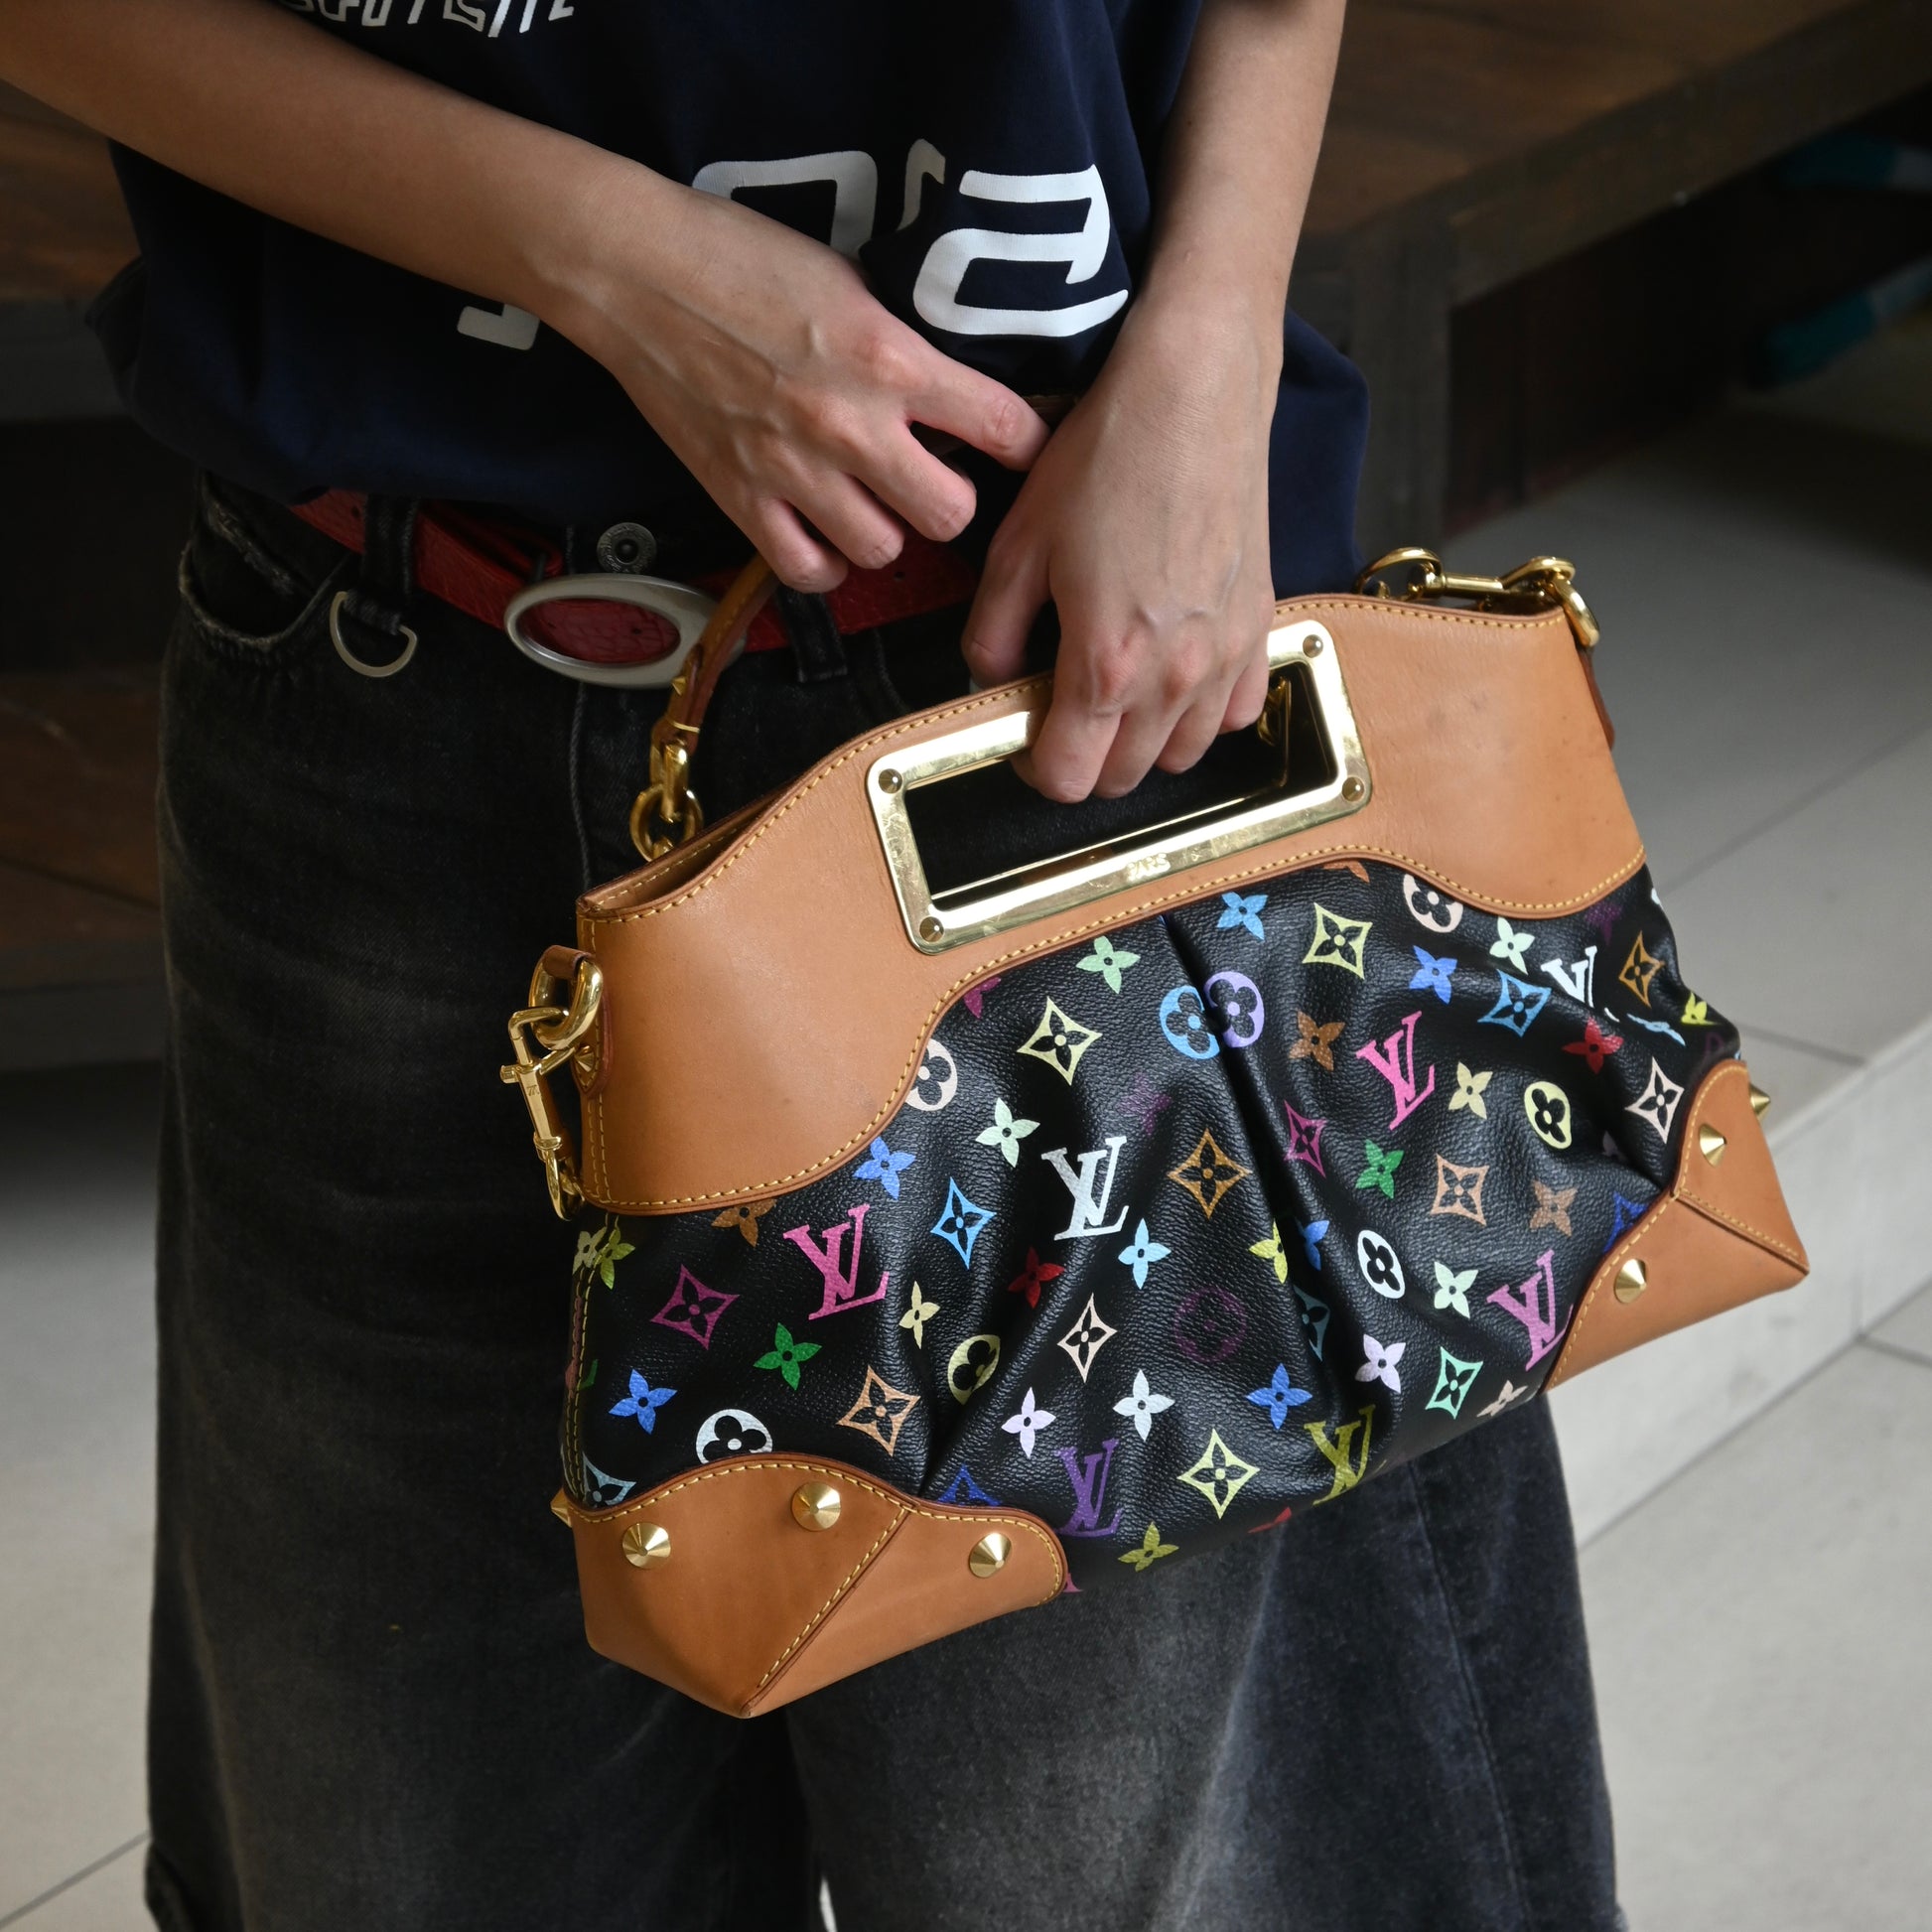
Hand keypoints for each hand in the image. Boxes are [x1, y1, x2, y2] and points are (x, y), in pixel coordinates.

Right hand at [544, 173, 1047, 590]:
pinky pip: (808, 570)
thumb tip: (952, 394)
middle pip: (949, 516)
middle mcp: (850, 424)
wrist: (637, 271)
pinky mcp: (741, 498)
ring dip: (887, 531)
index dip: (1030, 445)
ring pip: (883, 551)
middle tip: (935, 479)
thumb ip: (904, 347)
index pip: (1004, 427)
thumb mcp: (850, 283)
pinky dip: (824, 561)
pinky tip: (824, 531)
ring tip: (872, 501)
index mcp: (890, 358)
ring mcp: (794, 470)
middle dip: (952, 500)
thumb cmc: (740, 258)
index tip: (1026, 449)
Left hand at [959, 299, 1280, 801]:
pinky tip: (1175, 674)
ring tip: (1117, 693)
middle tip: (1061, 710)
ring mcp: (1225, 658)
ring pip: (1181, 757)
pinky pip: (1236, 714)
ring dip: (1142, 743)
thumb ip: (991, 633)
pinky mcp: (1259, 630)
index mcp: (1105, 663)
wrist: (1193, 397)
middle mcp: (1173, 678)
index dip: (1035, 768)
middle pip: (1122, 779)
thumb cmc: (1105, 460)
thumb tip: (990, 680)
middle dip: (1084, 759)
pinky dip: (1202, 714)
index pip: (1069, 779)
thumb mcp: (1016, 546)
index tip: (1025, 735)